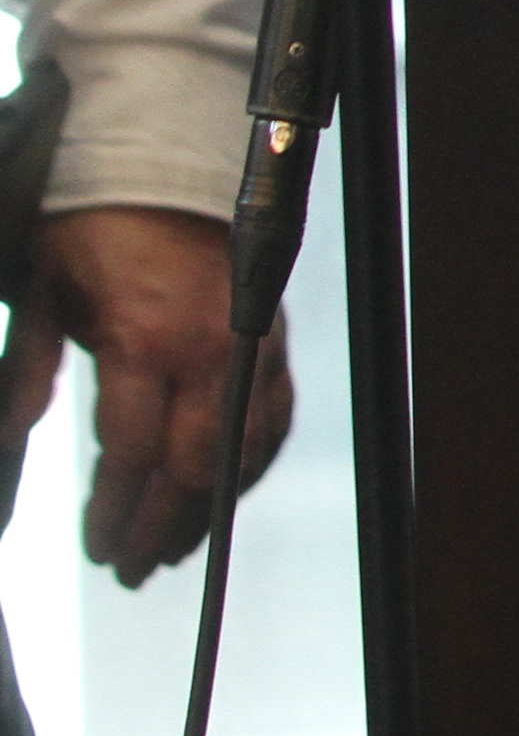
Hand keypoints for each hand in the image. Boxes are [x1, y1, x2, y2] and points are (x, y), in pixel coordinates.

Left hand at [6, 209, 291, 583]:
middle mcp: (208, 350)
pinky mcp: (273, 338)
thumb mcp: (43, 294)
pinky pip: (275, 416)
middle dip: (163, 528)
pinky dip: (253, 461)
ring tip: (178, 545)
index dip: (113, 512)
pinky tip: (228, 487)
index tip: (98, 547)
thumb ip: (28, 370)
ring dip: (210, 506)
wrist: (167, 166)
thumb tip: (7, 436)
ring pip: (244, 450)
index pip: (130, 454)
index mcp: (144, 339)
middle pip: (193, 467)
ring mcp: (251, 345)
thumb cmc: (96, 224)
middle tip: (136, 569)